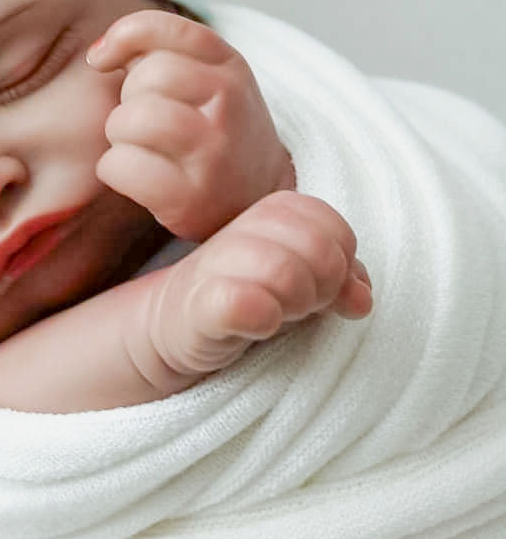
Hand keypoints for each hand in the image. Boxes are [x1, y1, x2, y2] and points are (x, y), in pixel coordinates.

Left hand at [87, 10, 294, 242]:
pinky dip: (114, 170)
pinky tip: (137, 175)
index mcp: (229, 67)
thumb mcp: (206, 79)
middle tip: (148, 123)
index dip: (123, 36)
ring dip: (119, 135)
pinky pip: (120, 165)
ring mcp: (212, 152)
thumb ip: (157, 53)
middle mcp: (227, 105)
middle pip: (145, 77)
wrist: (257, 196)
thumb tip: (99, 55)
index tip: (104, 59)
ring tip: (142, 148)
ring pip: (129, 119)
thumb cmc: (214, 131)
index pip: (166, 29)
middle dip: (129, 99)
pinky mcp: (190, 197)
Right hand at [124, 190, 372, 387]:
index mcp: (273, 212)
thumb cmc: (248, 294)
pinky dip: (259, 315)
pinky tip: (261, 326)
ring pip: (283, 271)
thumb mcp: (302, 279)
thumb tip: (363, 298)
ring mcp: (215, 266)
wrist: (176, 324)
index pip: (332, 225)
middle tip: (305, 306)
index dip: (342, 262)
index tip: (325, 288)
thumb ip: (340, 277)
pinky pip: (237, 302)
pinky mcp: (196, 307)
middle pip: (316, 247)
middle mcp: (243, 229)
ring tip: (282, 317)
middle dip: (324, 284)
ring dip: (296, 302)